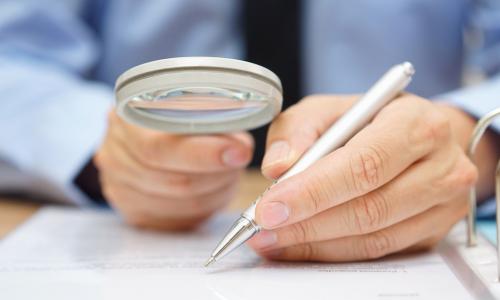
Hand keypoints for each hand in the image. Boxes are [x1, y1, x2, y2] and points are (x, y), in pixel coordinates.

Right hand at [94, 111, 252, 229]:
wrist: (142, 132)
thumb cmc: (173, 114)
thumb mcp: (190, 101)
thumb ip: (212, 119)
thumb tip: (239, 150)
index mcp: (126, 119)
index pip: (160, 148)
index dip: (204, 154)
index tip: (239, 153)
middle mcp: (114, 155)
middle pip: (175, 182)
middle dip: (219, 174)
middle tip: (239, 161)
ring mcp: (120, 188)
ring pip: (183, 205)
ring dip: (217, 191)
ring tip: (227, 172)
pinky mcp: (134, 213)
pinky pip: (180, 221)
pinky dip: (205, 207)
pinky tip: (212, 189)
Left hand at [247, 94, 482, 260]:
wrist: (421, 135)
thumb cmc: (370, 120)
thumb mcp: (330, 109)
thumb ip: (297, 130)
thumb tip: (276, 169)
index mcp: (416, 123)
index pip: (363, 165)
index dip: (313, 191)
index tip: (269, 208)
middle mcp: (442, 166)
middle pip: (369, 209)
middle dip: (307, 224)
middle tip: (262, 230)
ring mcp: (444, 204)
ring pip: (373, 238)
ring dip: (316, 245)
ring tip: (272, 241)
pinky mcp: (435, 231)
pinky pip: (380, 251)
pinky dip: (334, 253)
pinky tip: (301, 246)